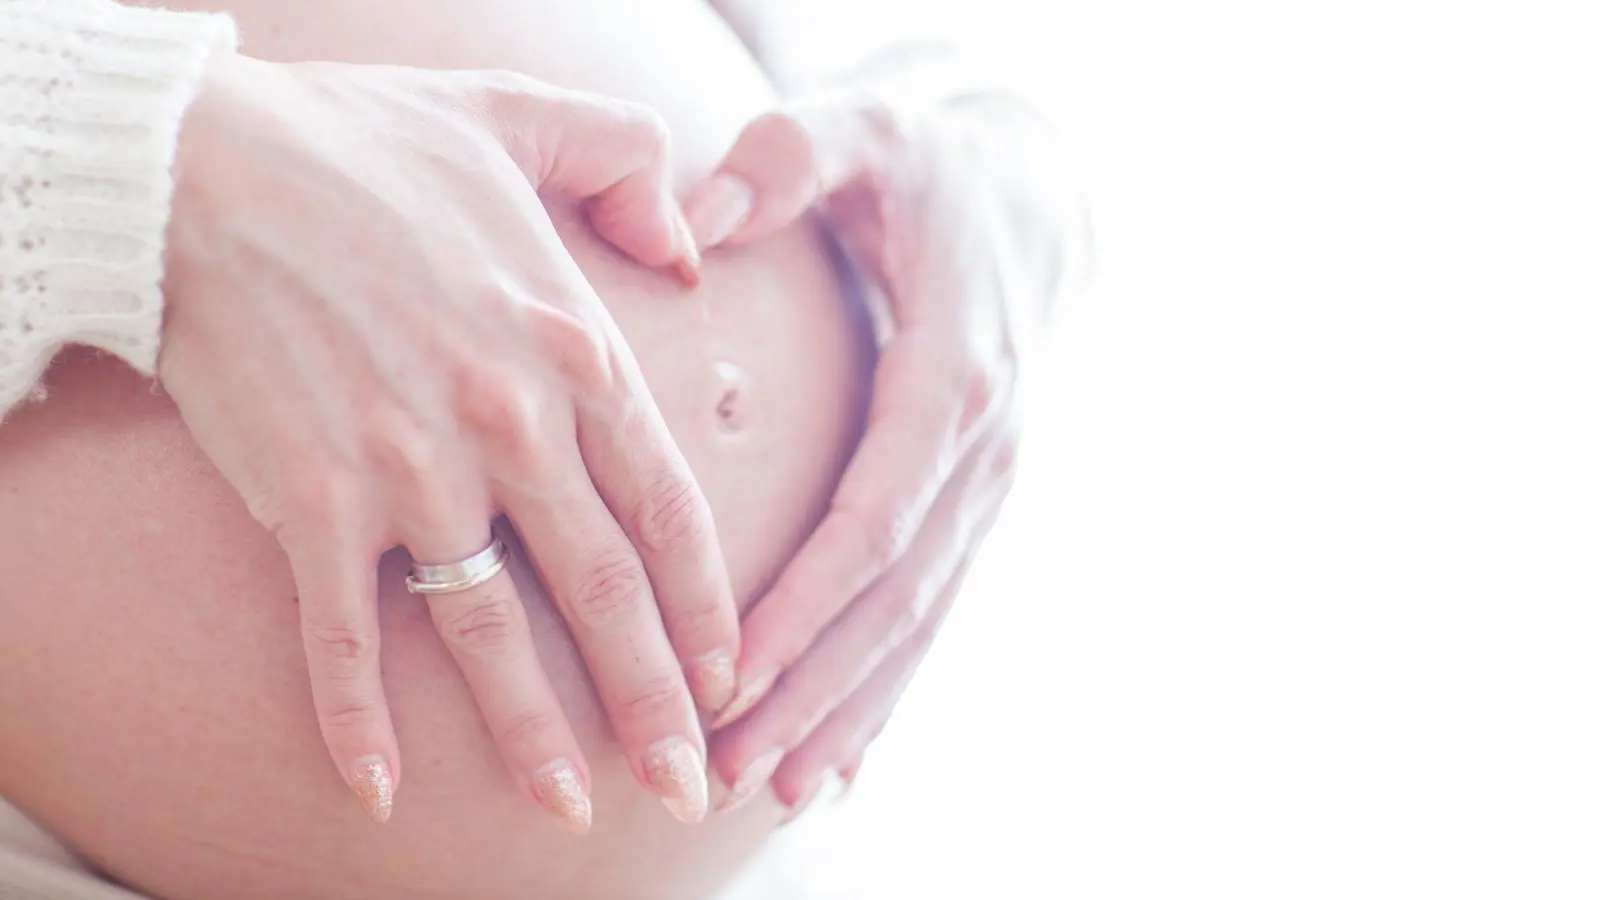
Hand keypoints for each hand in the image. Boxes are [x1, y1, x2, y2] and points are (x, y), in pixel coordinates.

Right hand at [158, 55, 734, 830]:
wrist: (204, 166)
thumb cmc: (368, 146)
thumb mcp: (528, 119)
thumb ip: (630, 167)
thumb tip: (690, 243)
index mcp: (573, 350)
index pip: (667, 508)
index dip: (705, 606)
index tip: (729, 676)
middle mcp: (508, 425)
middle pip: (603, 591)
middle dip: (653, 701)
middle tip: (688, 789)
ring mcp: (408, 471)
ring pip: (490, 630)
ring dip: (533, 732)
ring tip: (570, 811)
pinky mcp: (308, 501)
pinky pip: (339, 635)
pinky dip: (356, 717)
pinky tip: (376, 791)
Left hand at [681, 93, 1072, 811]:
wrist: (1029, 194)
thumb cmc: (929, 164)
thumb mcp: (866, 131)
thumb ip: (789, 158)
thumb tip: (698, 214)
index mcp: (957, 373)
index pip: (878, 514)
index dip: (809, 600)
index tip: (732, 671)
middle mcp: (984, 448)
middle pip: (895, 595)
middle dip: (812, 686)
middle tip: (727, 767)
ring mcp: (986, 484)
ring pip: (917, 620)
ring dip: (846, 709)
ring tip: (773, 790)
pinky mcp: (970, 501)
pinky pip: (930, 608)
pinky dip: (886, 686)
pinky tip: (841, 758)